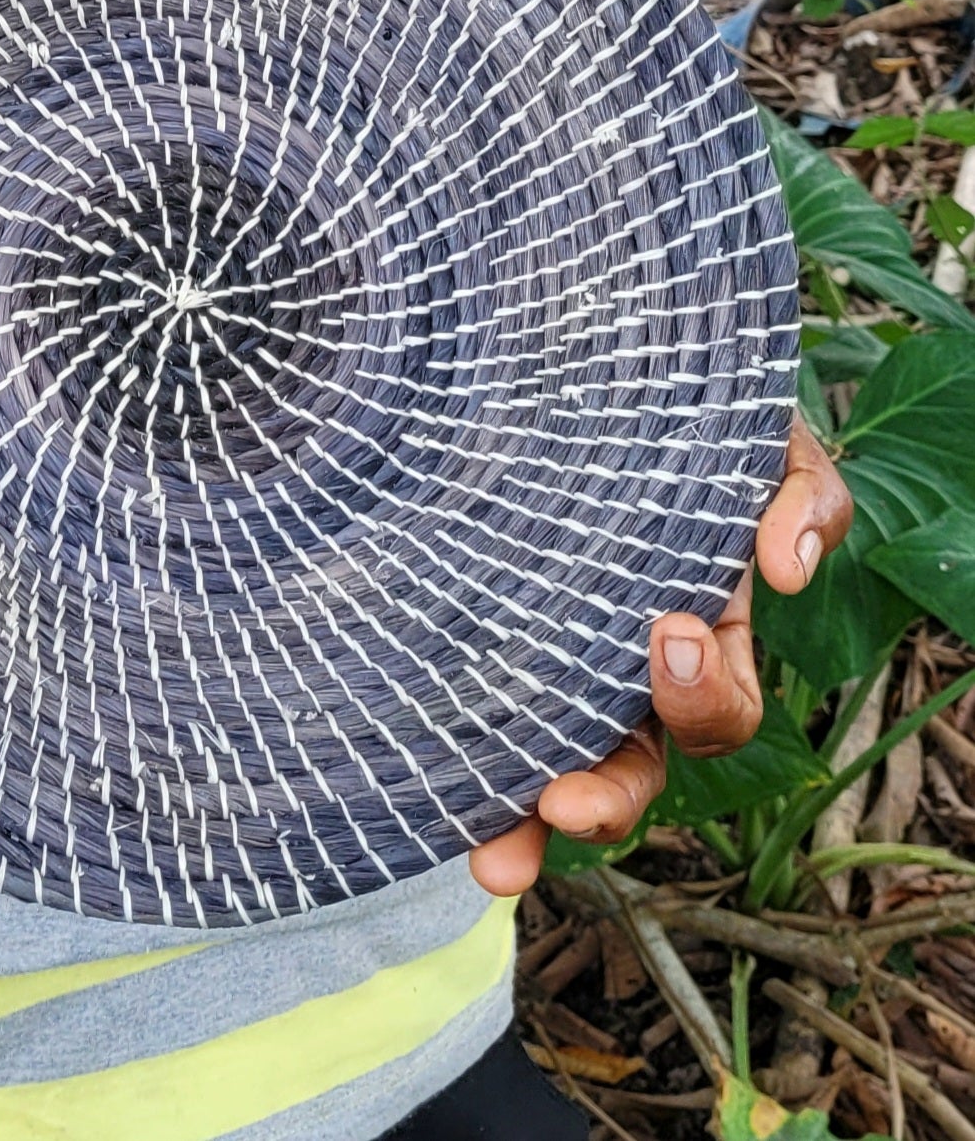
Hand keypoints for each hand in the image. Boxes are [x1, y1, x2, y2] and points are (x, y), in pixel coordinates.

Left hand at [470, 414, 853, 894]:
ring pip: (542, 763)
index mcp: (695, 633)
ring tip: (492, 853)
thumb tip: (783, 568)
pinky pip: (462, 708)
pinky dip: (454, 761)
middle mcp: (618, 666)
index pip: (712, 707)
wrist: (576, 368)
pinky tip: (422, 789)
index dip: (699, 695)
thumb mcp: (759, 443)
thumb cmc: (678, 417)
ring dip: (522, 821)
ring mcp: (541, 654)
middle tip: (565, 802)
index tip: (668, 633)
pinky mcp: (469, 626)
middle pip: (628, 766)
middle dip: (604, 800)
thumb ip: (798, 493)